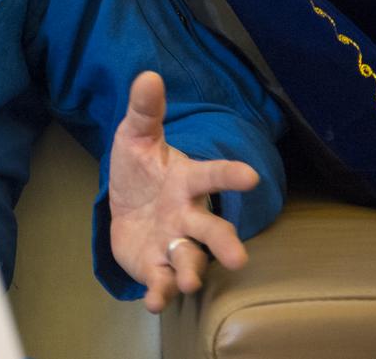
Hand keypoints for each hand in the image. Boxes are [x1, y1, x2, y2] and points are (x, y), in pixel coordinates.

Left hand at [108, 71, 259, 312]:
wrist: (124, 201)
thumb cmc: (141, 167)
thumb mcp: (136, 135)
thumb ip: (145, 110)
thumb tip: (147, 75)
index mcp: (187, 180)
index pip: (212, 175)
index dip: (230, 176)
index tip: (251, 176)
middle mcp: (188, 215)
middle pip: (212, 229)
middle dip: (225, 242)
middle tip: (239, 257)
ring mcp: (174, 243)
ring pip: (190, 259)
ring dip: (190, 271)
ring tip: (189, 282)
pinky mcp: (156, 265)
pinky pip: (161, 281)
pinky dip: (159, 291)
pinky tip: (154, 300)